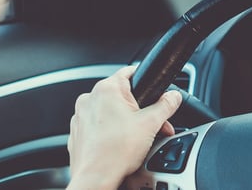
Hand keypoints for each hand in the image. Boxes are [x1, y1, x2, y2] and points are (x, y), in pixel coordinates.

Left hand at [67, 66, 182, 189]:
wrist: (96, 178)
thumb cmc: (116, 152)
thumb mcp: (151, 124)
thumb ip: (166, 105)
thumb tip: (173, 96)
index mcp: (106, 89)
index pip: (129, 72)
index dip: (145, 80)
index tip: (153, 90)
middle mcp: (89, 99)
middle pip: (122, 96)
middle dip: (141, 110)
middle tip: (153, 125)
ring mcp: (81, 117)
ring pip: (109, 112)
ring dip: (126, 122)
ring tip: (138, 139)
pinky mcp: (78, 134)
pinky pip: (98, 127)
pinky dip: (111, 133)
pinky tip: (122, 146)